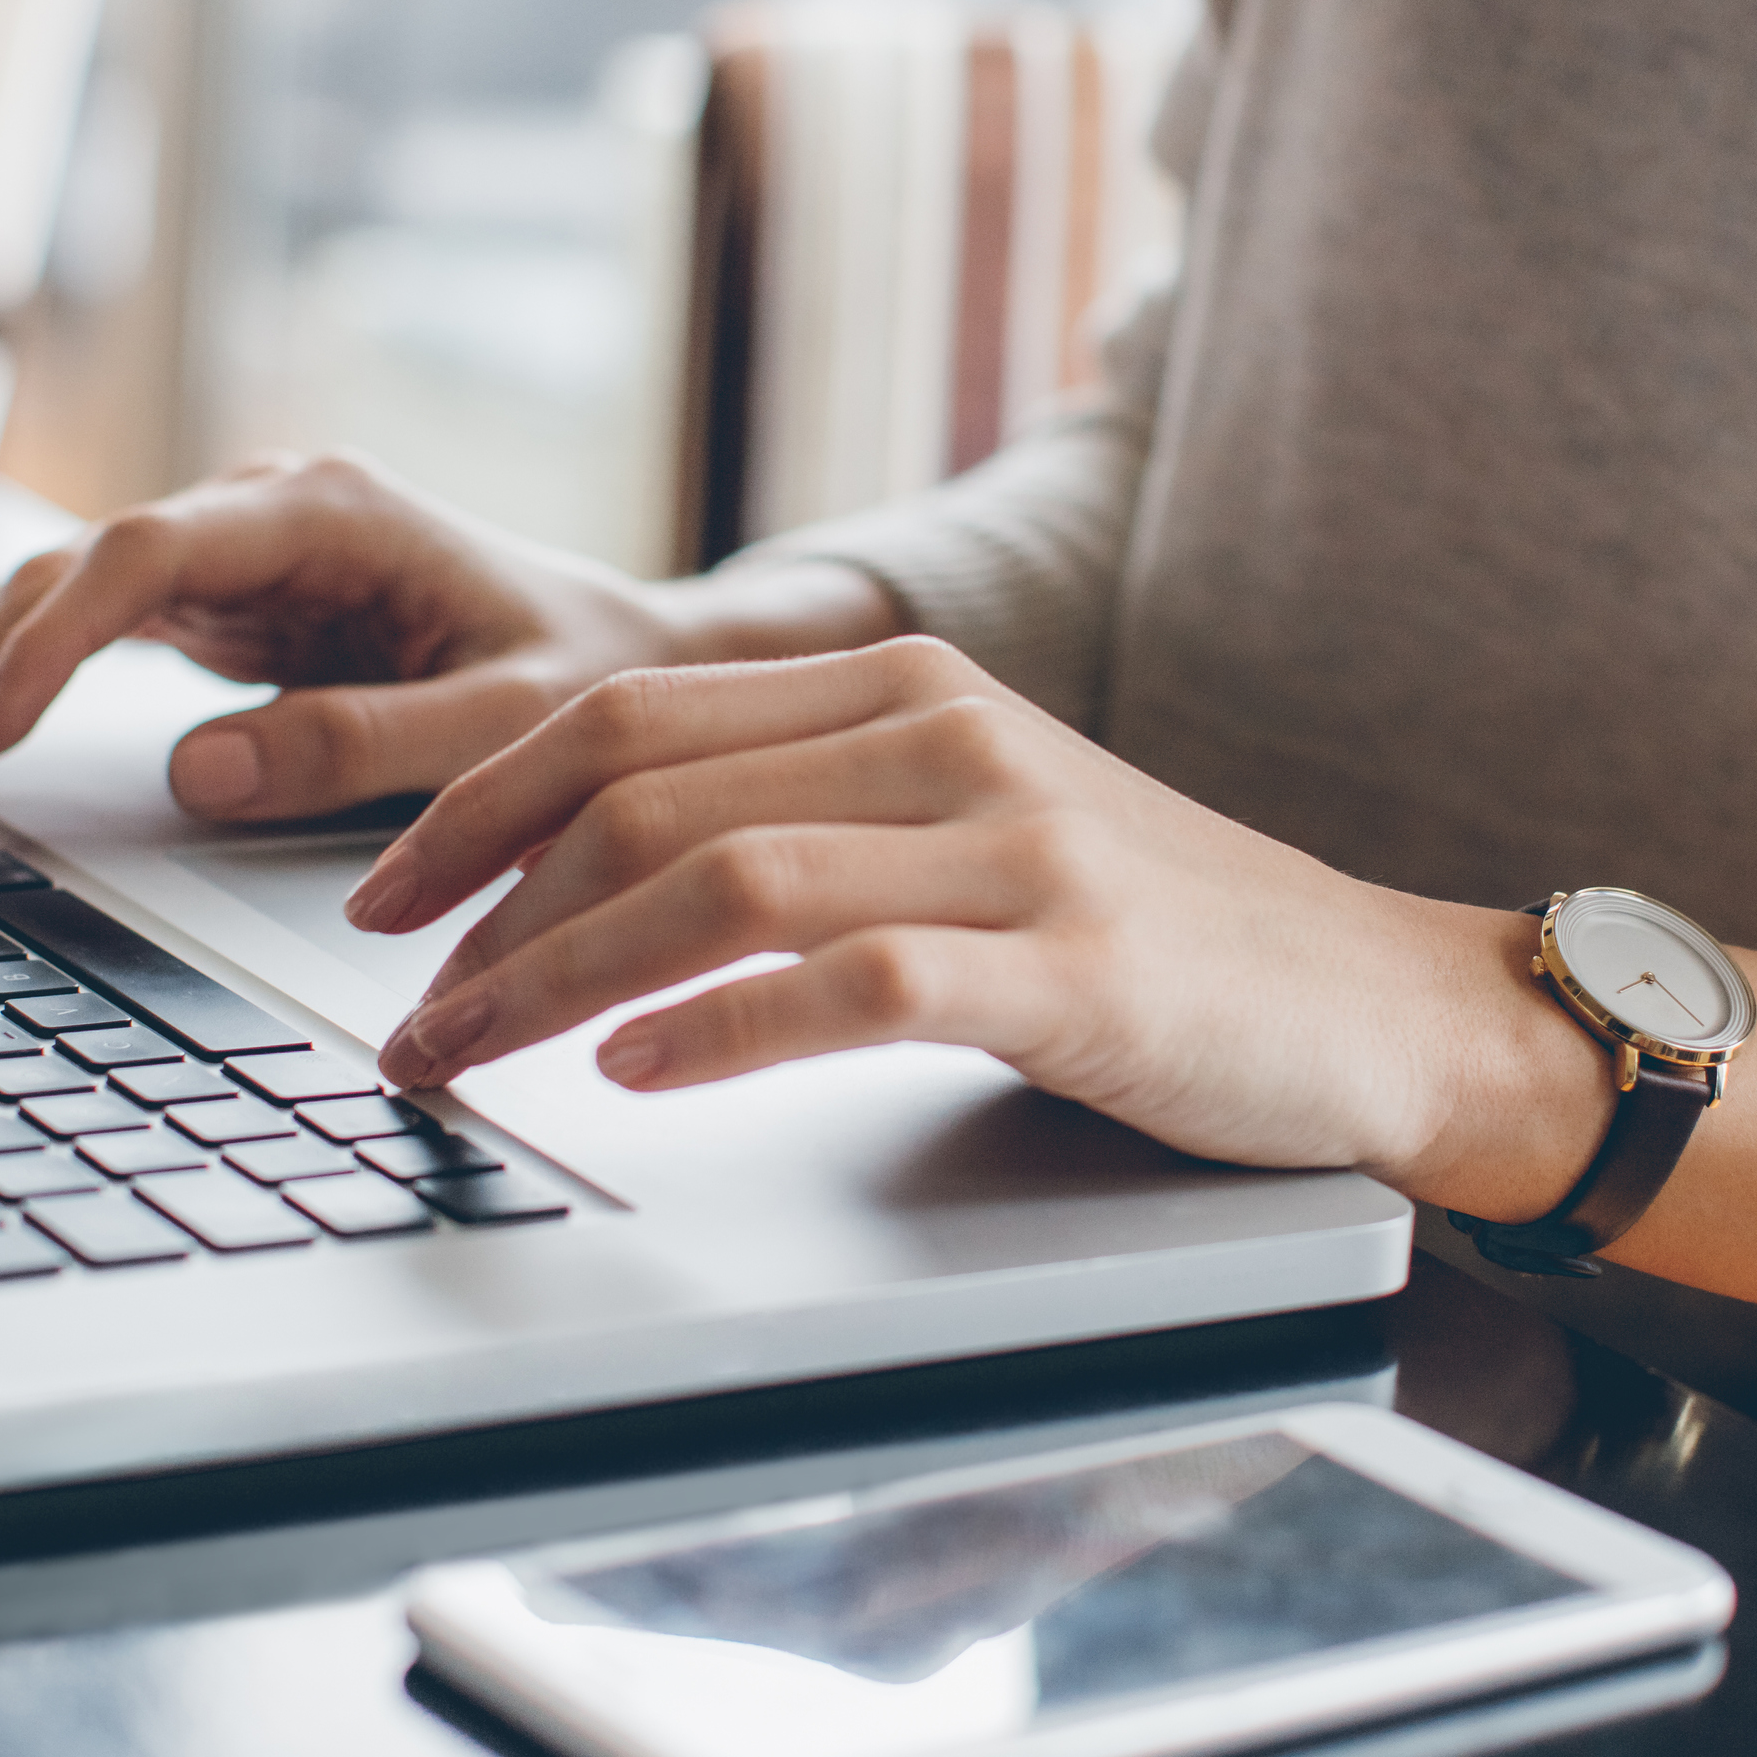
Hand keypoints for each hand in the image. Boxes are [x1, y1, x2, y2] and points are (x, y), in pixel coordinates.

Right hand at [0, 453, 895, 825]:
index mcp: (327, 511)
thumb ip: (366, 744)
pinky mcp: (220, 604)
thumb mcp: (507, 723)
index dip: (49, 636)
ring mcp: (232, 554)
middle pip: (70, 577)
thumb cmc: (589, 683)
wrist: (640, 659)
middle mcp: (261, 512)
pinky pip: (77, 619)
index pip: (146, 554)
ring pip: (53, 600)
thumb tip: (196, 772)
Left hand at [348, 637, 1604, 1204]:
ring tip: (467, 1055)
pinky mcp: (1071, 967)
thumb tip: (595, 876)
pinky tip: (635, 1072)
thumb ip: (814, 812)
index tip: (381, 899)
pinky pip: (854, 981)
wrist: (1375, 1001)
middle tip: (397, 1012)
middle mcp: (946, 735)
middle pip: (642, 786)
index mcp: (904, 685)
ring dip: (555, 977)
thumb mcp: (972, 824)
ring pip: (719, 877)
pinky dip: (720, 1026)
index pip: (629, 712)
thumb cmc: (1154, 935)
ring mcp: (1014, 845)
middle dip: (479, 903)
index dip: (475, 803)